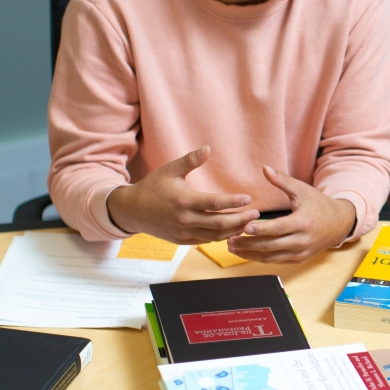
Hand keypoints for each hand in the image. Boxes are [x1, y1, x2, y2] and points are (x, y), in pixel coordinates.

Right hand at [105, 146, 259, 244]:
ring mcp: (183, 232)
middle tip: (256, 214)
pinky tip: (232, 231)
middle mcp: (184, 220)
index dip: (233, 202)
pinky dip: (220, 237)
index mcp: (183, 201)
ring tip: (249, 224)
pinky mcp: (182, 241)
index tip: (248, 198)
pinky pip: (205, 241)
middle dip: (240, 220)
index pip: (214, 203)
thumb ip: (191, 160)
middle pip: (219, 223)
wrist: (132, 211)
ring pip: (214, 236)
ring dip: (233, 231)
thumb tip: (209, 148)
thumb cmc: (153, 187)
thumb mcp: (170, 170)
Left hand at [226, 166, 356, 263]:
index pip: (278, 228)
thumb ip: (282, 181)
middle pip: (271, 245)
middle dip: (249, 244)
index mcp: (303, 223)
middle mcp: (302, 241)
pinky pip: (276, 261)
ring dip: (250, 254)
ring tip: (233, 248)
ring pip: (271, 257)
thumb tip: (264, 168)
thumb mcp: (302, 190)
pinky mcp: (298, 259)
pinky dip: (260, 258)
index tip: (244, 228)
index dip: (261, 229)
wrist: (338, 223)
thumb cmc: (318, 204)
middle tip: (229, 240)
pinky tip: (246, 253)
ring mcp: (300, 252)